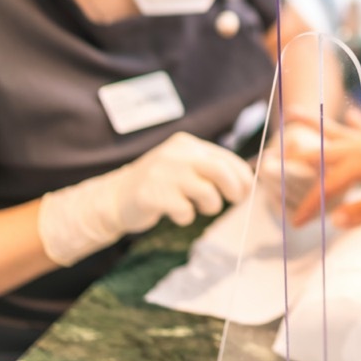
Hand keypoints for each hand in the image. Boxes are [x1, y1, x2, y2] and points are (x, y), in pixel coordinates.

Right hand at [38, 131, 253, 265]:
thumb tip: (246, 181)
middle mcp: (177, 155)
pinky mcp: (153, 194)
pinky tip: (176, 213)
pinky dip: (186, 216)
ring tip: (199, 207)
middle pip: (221, 172)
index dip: (242, 176)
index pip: (225, 158)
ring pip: (207, 193)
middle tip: (234, 201)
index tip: (245, 190)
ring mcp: (164, 173)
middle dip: (234, 189)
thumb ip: (209, 168)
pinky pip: (185, 211)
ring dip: (210, 206)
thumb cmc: (159, 184)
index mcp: (187, 144)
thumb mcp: (183, 165)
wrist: (115, 197)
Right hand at [286, 111, 360, 228]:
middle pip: (325, 153)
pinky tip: (353, 112)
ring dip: (316, 123)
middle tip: (272, 162)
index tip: (296, 224)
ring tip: (293, 111)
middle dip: (299, 160)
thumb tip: (334, 220)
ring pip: (338, 133)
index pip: (329, 185)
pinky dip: (357, 122)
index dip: (311, 205)